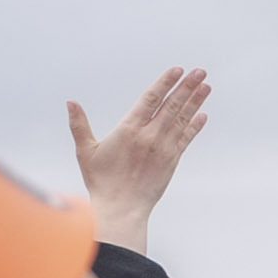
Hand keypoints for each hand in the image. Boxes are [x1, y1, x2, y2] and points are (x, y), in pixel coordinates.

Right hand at [66, 67, 210, 250]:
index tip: (177, 70)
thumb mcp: (85, 150)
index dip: (165, 83)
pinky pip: (186, 139)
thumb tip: (70, 102)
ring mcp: (164, 148)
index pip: (151, 99)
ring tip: (206, 86)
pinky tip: (203, 115)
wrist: (121, 208)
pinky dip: (195, 126)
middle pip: (172, 105)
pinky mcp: (172, 161)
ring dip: (195, 102)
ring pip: (182, 119)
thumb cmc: (101, 181)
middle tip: (200, 72)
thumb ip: (79, 124)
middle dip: (187, 87)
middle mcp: (149, 136)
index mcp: (129, 130)